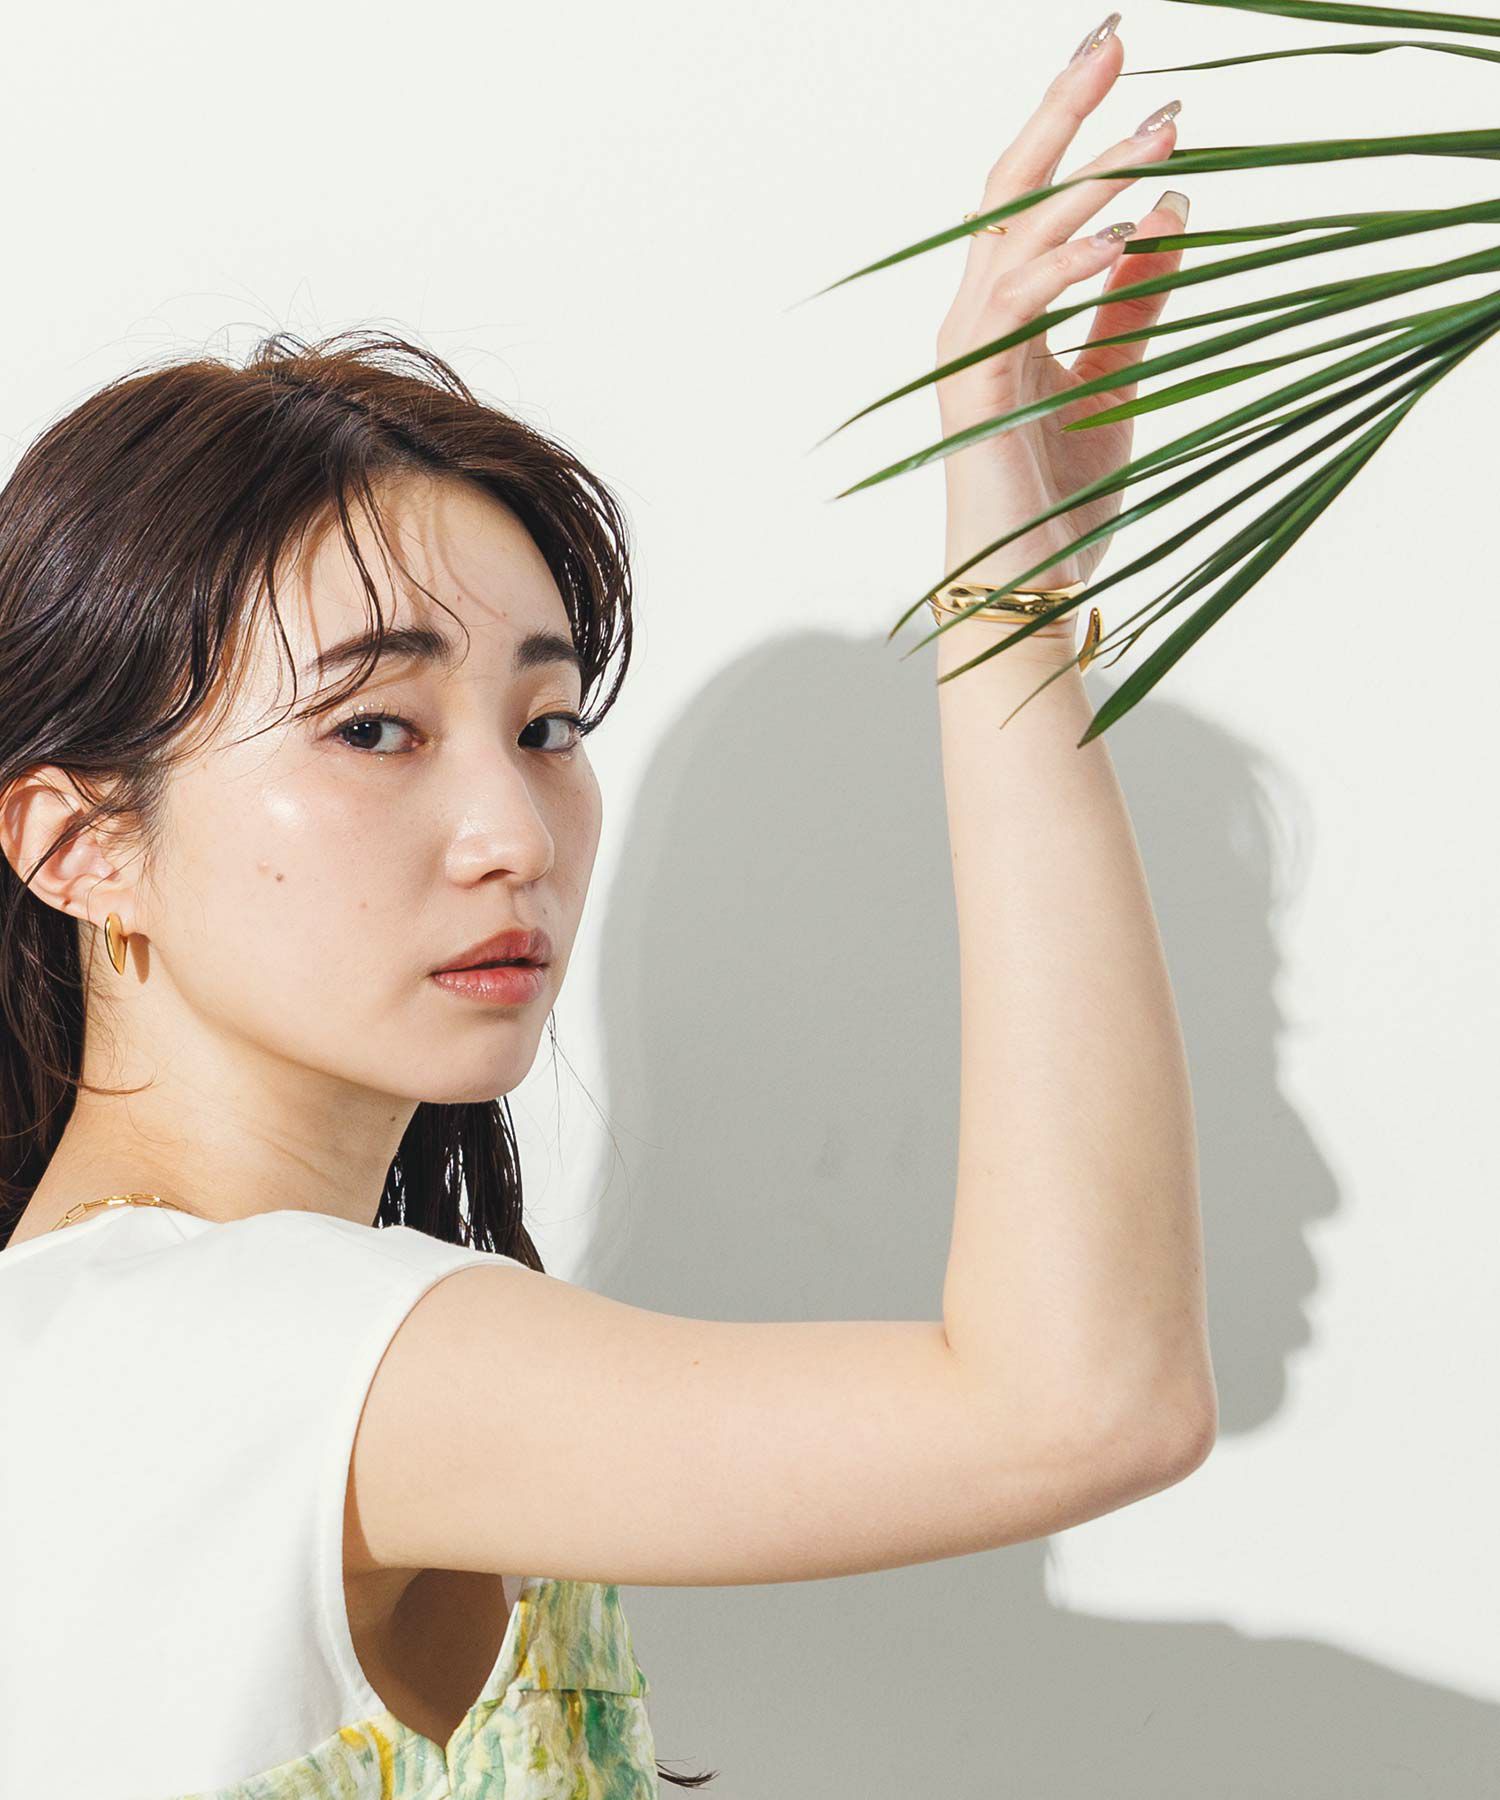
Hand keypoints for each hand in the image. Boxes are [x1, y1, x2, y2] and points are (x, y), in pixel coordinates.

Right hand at [933, 16, 1188, 628]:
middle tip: (1116, 38)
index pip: (1032, 204)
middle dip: (1062, 110)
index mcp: (1003, 320)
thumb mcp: (1115, 385)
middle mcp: (976, 323)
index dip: (1074, 134)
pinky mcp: (980, 391)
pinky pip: (1021, 304)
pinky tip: (1126, 229)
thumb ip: (1133, 303)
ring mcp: (971, 355)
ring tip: (1163, 130)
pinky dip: (1072, 261)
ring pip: (1020, 235)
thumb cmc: (1059, 507)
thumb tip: (1170, 213)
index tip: (1136, 80)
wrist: (1026, 595)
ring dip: (1090, 175)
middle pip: (1009, 190)